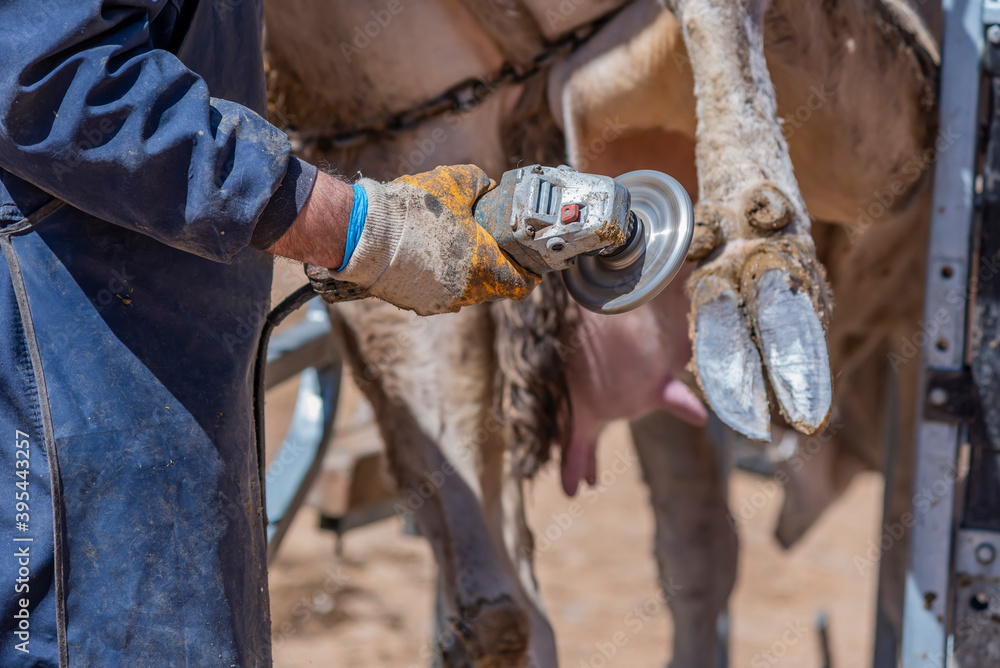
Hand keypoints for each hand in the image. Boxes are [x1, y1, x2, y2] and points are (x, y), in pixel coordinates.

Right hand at [331, 165, 540, 315]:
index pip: (522, 285)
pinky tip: (430, 255)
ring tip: (455, 246)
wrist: (363, 233)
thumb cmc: (413, 209)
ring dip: (468, 272)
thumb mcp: (456, 180)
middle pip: (494, 287)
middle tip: (490, 244)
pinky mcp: (417, 304)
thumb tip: (489, 189)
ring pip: (467, 291)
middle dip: (496, 267)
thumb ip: (482, 184)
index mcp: (484, 267)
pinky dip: (442, 277)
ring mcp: (441, 301)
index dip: (529, 272)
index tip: (526, 260)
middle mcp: (466, 291)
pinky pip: (441, 293)